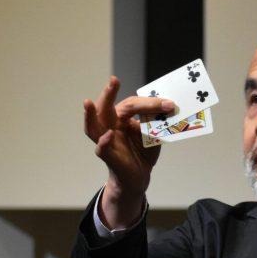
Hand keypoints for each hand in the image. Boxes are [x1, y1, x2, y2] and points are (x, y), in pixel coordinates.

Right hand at [82, 76, 175, 227]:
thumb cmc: (142, 152)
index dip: (150, 104)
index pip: (132, 104)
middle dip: (108, 93)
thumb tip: (169, 109)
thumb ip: (157, 123)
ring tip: (88, 102)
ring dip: (90, 115)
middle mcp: (110, 126)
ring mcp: (106, 141)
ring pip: (93, 126)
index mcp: (121, 117)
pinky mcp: (108, 157)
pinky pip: (102, 149)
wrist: (139, 178)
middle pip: (106, 108)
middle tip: (113, 80)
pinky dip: (103, 142)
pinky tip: (108, 135)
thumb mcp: (153, 135)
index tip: (169, 105)